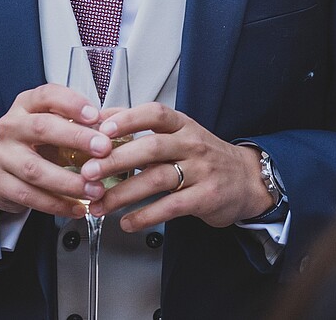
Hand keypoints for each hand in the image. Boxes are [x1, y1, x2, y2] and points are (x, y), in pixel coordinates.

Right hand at [0, 84, 113, 218]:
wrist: (2, 166)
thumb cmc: (37, 142)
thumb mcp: (56, 125)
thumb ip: (84, 123)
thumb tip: (119, 125)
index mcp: (27, 105)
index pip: (47, 95)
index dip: (72, 104)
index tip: (96, 116)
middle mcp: (11, 126)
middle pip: (42, 128)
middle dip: (76, 138)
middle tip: (103, 150)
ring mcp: (2, 155)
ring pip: (35, 169)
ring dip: (69, 182)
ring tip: (95, 189)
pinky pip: (30, 196)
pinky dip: (56, 204)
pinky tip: (77, 207)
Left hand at [83, 103, 275, 231]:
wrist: (247, 179)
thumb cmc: (204, 157)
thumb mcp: (180, 134)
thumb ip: (144, 130)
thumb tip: (101, 120)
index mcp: (183, 125)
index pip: (155, 114)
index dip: (128, 119)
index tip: (101, 129)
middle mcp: (192, 144)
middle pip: (151, 148)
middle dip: (115, 160)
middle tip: (88, 173)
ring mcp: (201, 171)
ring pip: (157, 180)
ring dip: (123, 194)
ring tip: (99, 204)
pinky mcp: (205, 197)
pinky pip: (171, 207)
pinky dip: (145, 216)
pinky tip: (127, 222)